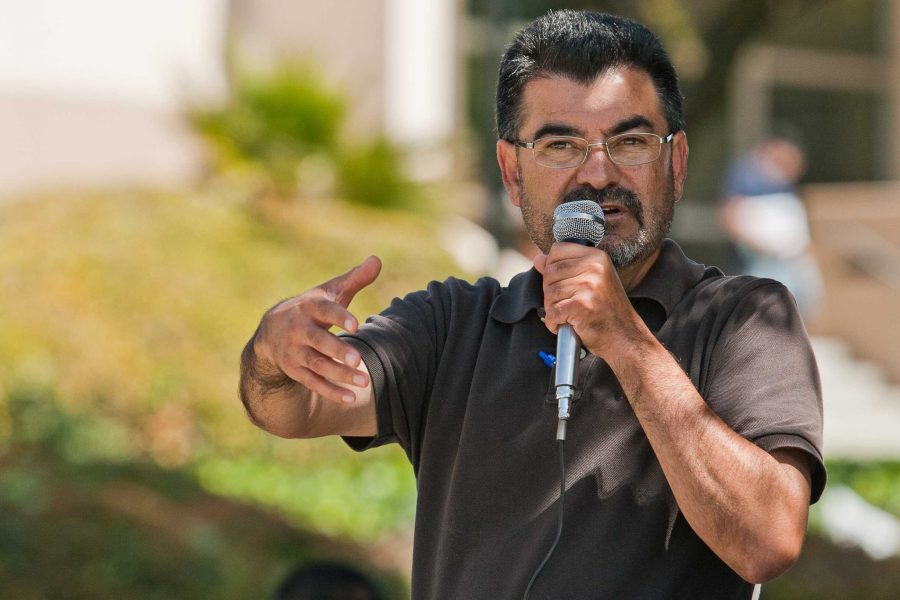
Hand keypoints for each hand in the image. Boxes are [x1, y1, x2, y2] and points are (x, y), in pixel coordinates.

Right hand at [255, 256, 381, 404]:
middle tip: (358, 360)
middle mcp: (299, 330)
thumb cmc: (311, 308)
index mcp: (309, 307)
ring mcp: (294, 352)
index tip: (356, 324)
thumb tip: (377, 260)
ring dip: (339, 375)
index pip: (324, 311)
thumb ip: (354, 279)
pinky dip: (330, 391)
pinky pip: (313, 383)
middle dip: (337, 351)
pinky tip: (350, 398)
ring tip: (364, 382)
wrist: (272, 330)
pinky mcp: (294, 370)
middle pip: (318, 342)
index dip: (339, 317)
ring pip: (317, 365)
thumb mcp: (329, 292)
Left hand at [533, 243, 644, 358]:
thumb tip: (538, 259)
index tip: (565, 283)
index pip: (557, 250)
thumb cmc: (606, 310)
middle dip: (552, 292)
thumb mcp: (590, 281)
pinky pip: (552, 312)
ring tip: (571, 315)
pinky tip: (568, 325)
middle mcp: (594, 267)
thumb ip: (564, 267)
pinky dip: (554, 323)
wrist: (624, 336)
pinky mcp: (581, 305)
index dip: (553, 268)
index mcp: (596, 256)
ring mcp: (588, 286)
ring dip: (553, 309)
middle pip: (549, 273)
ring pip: (549, 293)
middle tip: (569, 304)